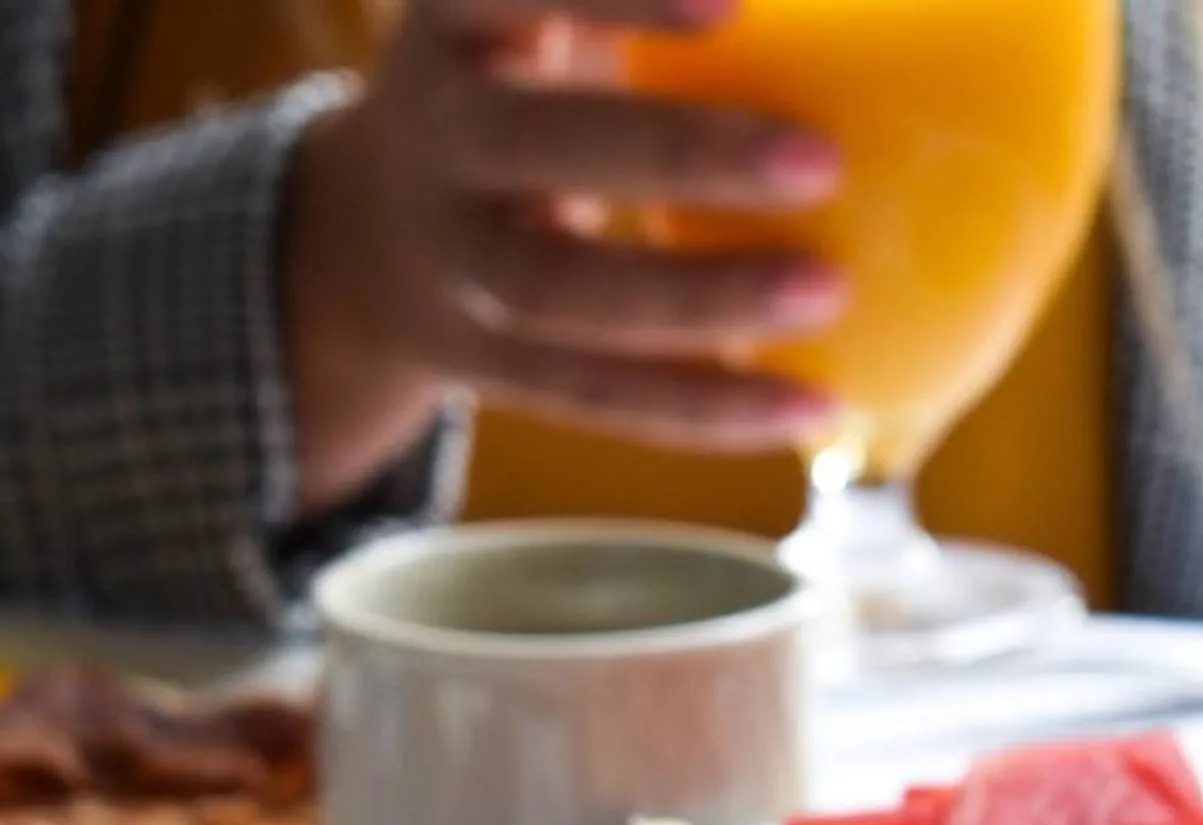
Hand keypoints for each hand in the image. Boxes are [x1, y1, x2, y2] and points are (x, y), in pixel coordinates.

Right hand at [284, 0, 848, 509]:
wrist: (375, 230)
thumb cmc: (527, 69)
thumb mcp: (547, 6)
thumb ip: (641, 1)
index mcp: (454, 18)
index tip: (735, 3)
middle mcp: (434, 135)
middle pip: (533, 146)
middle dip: (675, 155)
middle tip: (821, 162)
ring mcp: (449, 261)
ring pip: (554, 292)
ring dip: (693, 299)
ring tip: (827, 292)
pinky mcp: (485, 363)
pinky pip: (590, 392)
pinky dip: (700, 405)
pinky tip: (809, 403)